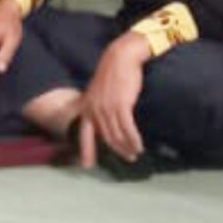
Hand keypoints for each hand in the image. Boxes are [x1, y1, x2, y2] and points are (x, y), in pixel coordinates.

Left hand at [76, 33, 150, 166]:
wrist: (121, 57)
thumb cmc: (113, 72)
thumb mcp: (99, 90)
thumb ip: (99, 105)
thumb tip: (105, 120)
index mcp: (87, 107)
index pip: (84, 133)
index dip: (86, 150)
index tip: (87, 165)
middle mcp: (95, 110)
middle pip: (106, 137)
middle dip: (117, 150)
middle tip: (127, 158)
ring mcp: (107, 108)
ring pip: (117, 135)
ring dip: (127, 147)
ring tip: (134, 153)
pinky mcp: (121, 105)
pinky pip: (127, 129)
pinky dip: (133, 139)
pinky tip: (139, 145)